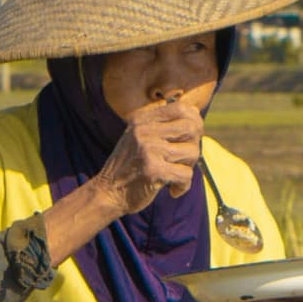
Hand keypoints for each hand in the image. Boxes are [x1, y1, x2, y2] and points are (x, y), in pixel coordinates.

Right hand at [98, 89, 205, 214]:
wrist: (107, 193)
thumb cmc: (128, 167)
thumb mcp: (139, 137)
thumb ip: (163, 125)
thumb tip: (196, 113)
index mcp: (142, 120)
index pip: (182, 108)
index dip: (194, 123)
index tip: (188, 139)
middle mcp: (144, 130)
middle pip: (191, 128)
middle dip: (194, 145)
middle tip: (182, 160)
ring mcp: (148, 149)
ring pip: (192, 151)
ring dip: (188, 167)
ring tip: (174, 174)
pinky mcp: (154, 170)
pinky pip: (186, 174)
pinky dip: (183, 186)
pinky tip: (172, 189)